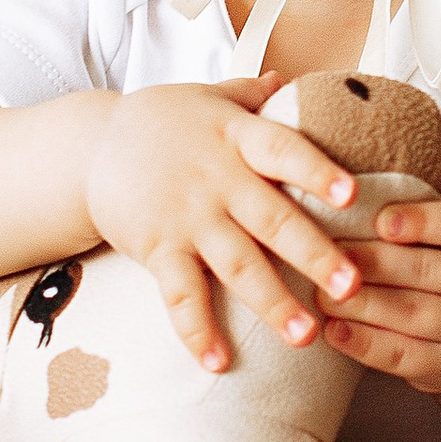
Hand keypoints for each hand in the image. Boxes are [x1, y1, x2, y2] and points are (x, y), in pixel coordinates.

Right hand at [81, 80, 366, 372]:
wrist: (88, 147)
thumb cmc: (160, 122)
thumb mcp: (206, 97)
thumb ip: (250, 93)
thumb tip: (289, 79)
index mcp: (237, 137)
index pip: (284, 150)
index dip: (318, 171)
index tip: (353, 195)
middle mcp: (217, 178)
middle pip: (272, 219)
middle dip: (314, 255)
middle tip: (352, 288)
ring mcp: (187, 217)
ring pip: (236, 264)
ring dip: (271, 303)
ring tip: (304, 337)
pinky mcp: (157, 248)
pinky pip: (179, 295)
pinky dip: (195, 330)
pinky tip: (216, 362)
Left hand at [319, 196, 440, 406]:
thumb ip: (418, 229)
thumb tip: (351, 209)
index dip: (421, 220)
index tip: (379, 220)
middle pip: (429, 270)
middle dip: (373, 261)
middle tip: (328, 254)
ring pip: (412, 313)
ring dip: (359, 302)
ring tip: (320, 294)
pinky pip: (403, 356)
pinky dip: (363, 343)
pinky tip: (333, 331)